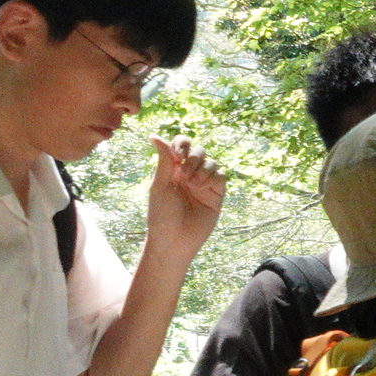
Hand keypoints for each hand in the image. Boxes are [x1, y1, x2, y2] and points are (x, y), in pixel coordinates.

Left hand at [143, 136, 226, 263]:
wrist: (175, 240)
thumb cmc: (161, 215)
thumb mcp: (160, 185)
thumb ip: (163, 160)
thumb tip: (154, 135)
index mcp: (172, 170)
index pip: (181, 146)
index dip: (182, 144)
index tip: (177, 155)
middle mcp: (189, 174)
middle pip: (198, 151)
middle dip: (192, 157)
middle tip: (183, 172)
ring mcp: (204, 184)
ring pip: (211, 162)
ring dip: (202, 167)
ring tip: (192, 183)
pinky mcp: (216, 195)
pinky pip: (220, 176)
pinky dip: (212, 177)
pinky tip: (201, 187)